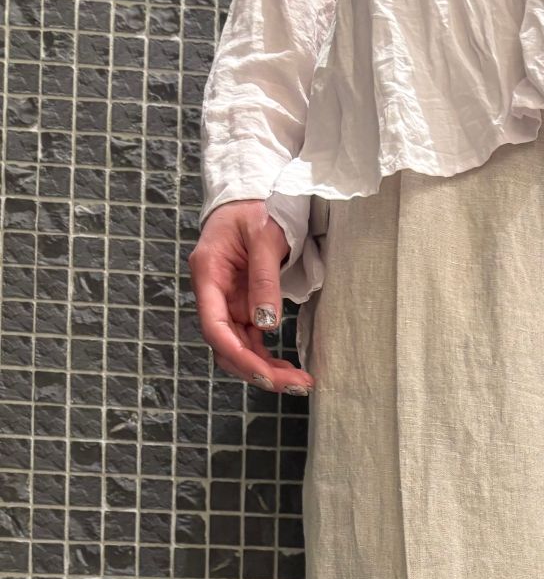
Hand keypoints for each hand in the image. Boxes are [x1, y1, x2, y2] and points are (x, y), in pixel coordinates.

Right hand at [188, 200, 313, 394]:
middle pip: (226, 346)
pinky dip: (267, 358)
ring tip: (300, 381)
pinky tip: (288, 369)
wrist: (252, 195)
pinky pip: (251, 340)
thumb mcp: (264, 236)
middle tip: (296, 384)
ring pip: (239, 349)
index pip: (214, 327)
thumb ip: (264, 280)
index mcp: (209, 273)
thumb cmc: (256, 206)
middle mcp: (213, 293)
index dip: (237, 355)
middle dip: (258, 371)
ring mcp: (227, 302)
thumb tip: (266, 324)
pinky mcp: (241, 306)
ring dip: (266, 370)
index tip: (266, 374)